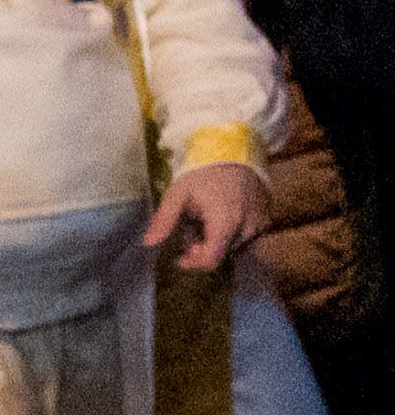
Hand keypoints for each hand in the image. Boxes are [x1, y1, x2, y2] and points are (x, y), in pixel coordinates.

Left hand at [143, 159, 264, 270]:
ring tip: (204, 217)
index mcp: (225, 222)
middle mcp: (248, 228)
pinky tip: (221, 215)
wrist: (236, 150)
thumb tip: (148, 243)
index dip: (194, 263)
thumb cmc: (203, 172)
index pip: (212, 259)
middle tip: (190, 226)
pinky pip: (247, 236)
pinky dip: (231, 233)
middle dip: (201, 247)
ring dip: (216, 240)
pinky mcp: (267, 218)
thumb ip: (164, 219)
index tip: (180, 258)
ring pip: (234, 246)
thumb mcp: (178, 193)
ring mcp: (261, 223)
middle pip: (221, 253)